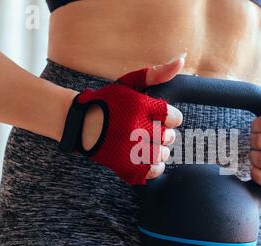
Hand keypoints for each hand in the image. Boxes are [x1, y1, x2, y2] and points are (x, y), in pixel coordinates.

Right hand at [63, 54, 185, 184]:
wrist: (79, 124)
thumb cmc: (108, 102)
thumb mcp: (129, 83)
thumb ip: (156, 74)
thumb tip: (181, 60)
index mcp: (140, 107)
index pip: (173, 117)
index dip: (170, 118)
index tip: (160, 117)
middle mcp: (136, 128)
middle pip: (169, 137)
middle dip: (162, 134)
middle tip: (149, 131)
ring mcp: (131, 149)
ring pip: (162, 154)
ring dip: (157, 150)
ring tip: (145, 144)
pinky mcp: (125, 166)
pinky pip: (152, 171)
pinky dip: (153, 166)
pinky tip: (145, 158)